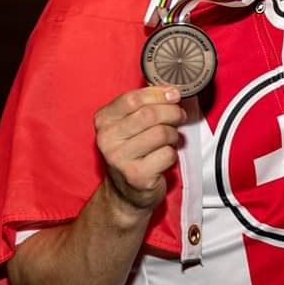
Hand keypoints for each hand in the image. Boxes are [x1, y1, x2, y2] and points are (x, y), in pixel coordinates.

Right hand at [94, 86, 186, 217]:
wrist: (126, 193)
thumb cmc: (133, 152)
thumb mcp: (130, 124)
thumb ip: (146, 105)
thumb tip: (172, 91)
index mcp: (103, 120)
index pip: (132, 98)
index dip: (158, 94)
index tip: (174, 94)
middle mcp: (106, 139)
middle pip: (149, 115)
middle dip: (172, 113)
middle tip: (179, 116)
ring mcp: (119, 159)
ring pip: (161, 133)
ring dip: (173, 134)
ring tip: (170, 139)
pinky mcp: (136, 176)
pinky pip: (167, 154)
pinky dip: (172, 153)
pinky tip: (164, 157)